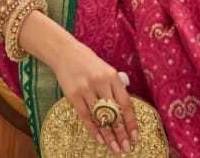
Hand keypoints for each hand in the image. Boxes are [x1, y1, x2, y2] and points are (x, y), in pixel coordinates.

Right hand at [38, 30, 138, 152]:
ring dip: (108, 135)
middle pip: (114, 113)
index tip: (135, 136)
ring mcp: (86, 88)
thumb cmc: (87, 62)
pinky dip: (93, 129)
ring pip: (100, 117)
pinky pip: (85, 116)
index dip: (131, 122)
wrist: (64, 51)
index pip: (126, 103)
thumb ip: (114, 88)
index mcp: (112, 76)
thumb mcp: (105, 70)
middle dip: (121, 133)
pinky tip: (99, 139)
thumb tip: (123, 112)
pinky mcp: (73, 94)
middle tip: (126, 148)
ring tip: (114, 147)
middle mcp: (100, 82)